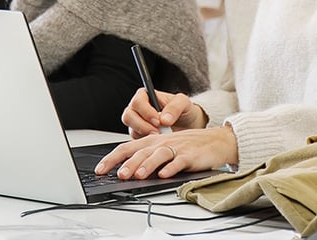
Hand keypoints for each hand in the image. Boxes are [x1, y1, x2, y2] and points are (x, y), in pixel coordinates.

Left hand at [94, 126, 237, 179]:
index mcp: (152, 141)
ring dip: (147, 165)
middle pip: (142, 152)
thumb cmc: (188, 146)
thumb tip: (127, 172)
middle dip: (129, 164)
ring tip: (138, 176)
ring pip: (159, 155)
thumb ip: (147, 158)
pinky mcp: (190, 156)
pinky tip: (164, 175)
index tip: (100, 169)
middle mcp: (162, 143)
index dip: (112, 158)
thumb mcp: (164, 149)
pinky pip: (179, 161)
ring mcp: (177, 148)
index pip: (127, 148)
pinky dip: (171, 168)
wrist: (215, 142)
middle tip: (119, 175)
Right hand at [123, 89, 205, 137]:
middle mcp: (138, 109)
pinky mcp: (139, 137)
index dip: (145, 112)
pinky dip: (146, 143)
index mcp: (146, 96)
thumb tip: (164, 119)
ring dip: (145, 135)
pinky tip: (158, 142)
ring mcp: (137, 124)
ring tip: (161, 137)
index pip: (137, 101)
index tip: (158, 121)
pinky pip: (136, 141)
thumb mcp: (184, 103)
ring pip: (131, 130)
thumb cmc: (184, 110)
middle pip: (128, 116)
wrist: (188, 126)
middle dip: (142, 125)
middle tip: (158, 131)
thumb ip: (175, 107)